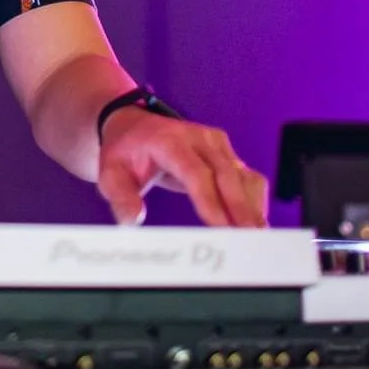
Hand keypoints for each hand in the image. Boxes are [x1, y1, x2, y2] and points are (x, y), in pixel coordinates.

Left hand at [97, 110, 268, 227]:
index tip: (220, 227)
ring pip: (244, 176)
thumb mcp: (111, 173)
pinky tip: (255, 225)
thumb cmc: (125, 152)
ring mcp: (217, 145)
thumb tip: (132, 220)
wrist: (134, 128)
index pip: (195, 172)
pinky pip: (248, 178)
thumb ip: (120, 197)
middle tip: (248, 240)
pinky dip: (254, 202)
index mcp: (170, 141)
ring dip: (252, 207)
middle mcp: (199, 138)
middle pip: (227, 175)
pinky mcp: (227, 154)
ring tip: (257, 238)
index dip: (210, 200)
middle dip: (239, 209)